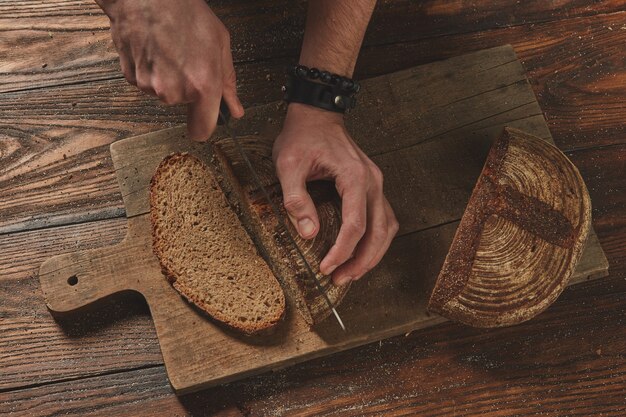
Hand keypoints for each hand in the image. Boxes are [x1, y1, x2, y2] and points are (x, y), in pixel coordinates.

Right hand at [96, 0, 243, 139]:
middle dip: (188, 89)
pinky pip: (147, 83)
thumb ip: (228, 83)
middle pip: (183, 106)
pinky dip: (151, 70)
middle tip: (188, 60)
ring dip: (168, 78)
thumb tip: (234, 109)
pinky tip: (155, 49)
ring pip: (164, 93)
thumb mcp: (220, 44)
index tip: (205, 119)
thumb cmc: (184, 11)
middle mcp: (174, 91)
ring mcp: (151, 86)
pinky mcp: (132, 77)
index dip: (205, 126)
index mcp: (202, 84)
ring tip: (171, 50)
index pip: (202, 130)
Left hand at [273, 103, 398, 285]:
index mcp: (354, 176)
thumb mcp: (288, 164)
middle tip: (340, 279)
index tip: (326, 268)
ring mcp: (377, 184)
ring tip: (350, 273)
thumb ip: (296, 198)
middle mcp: (373, 181)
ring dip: (372, 254)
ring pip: (386, 228)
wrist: (317, 114)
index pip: (356, 223)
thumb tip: (309, 234)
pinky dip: (375, 240)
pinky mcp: (373, 187)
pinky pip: (383, 219)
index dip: (343, 251)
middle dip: (361, 260)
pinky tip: (360, 253)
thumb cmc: (302, 136)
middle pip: (379, 231)